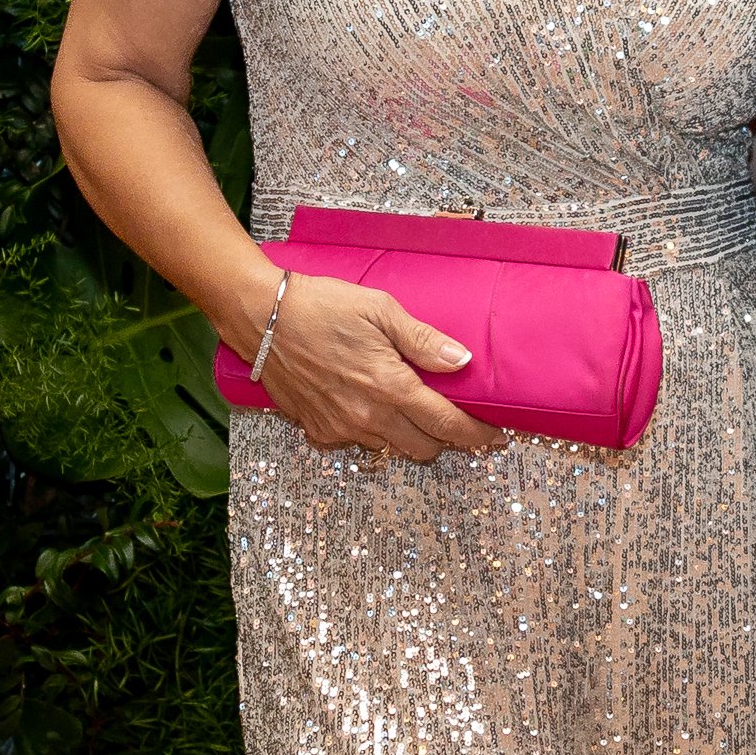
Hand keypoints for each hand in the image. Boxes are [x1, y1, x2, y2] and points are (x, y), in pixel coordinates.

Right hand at [248, 270, 502, 463]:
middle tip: (449, 416)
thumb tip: (462, 361)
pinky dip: (368, 430)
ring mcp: (339, 427)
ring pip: (389, 448)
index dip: (476, 435)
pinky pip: (354, 443)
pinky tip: (365, 403)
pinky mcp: (316, 429)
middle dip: (443, 438)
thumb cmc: (321, 305)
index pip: (447, 425)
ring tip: (404, 405)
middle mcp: (367, 416)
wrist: (260, 316)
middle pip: (423, 449)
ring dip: (405, 434)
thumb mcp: (380, 311)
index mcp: (390, 387)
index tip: (495, 438)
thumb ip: (423, 340)